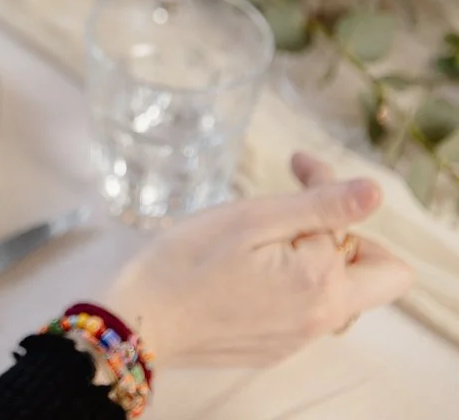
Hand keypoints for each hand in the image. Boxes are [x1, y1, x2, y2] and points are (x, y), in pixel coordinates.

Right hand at [100, 153, 412, 367]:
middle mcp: (323, 320)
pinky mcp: (274, 350)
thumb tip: (376, 192)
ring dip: (317, 261)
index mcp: (323, 284)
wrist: (138, 321)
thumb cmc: (186, 262)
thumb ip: (321, 207)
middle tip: (298, 217)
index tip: (295, 166)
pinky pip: (307, 314)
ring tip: (262, 241)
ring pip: (340, 294)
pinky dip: (291, 286)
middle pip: (378, 275)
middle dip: (348, 237)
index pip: (360, 226)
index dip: (332, 188)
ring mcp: (299, 340)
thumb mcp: (252, 219)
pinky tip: (245, 273)